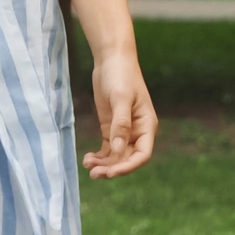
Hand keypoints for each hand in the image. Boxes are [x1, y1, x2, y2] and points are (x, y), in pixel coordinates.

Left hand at [81, 47, 156, 178]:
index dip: (128, 166)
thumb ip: (120, 125)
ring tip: (88, 166)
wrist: (111, 60)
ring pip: (116, 155)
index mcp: (146, 126)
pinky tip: (88, 159)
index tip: (112, 172)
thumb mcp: (121, 99)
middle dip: (113, 168)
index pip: (142, 154)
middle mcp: (137, 132)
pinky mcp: (110, 127)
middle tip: (94, 174)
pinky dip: (99, 156)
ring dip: (104, 164)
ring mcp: (123, 131)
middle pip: (127, 158)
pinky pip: (107, 148)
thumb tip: (117, 150)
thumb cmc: (121, 76)